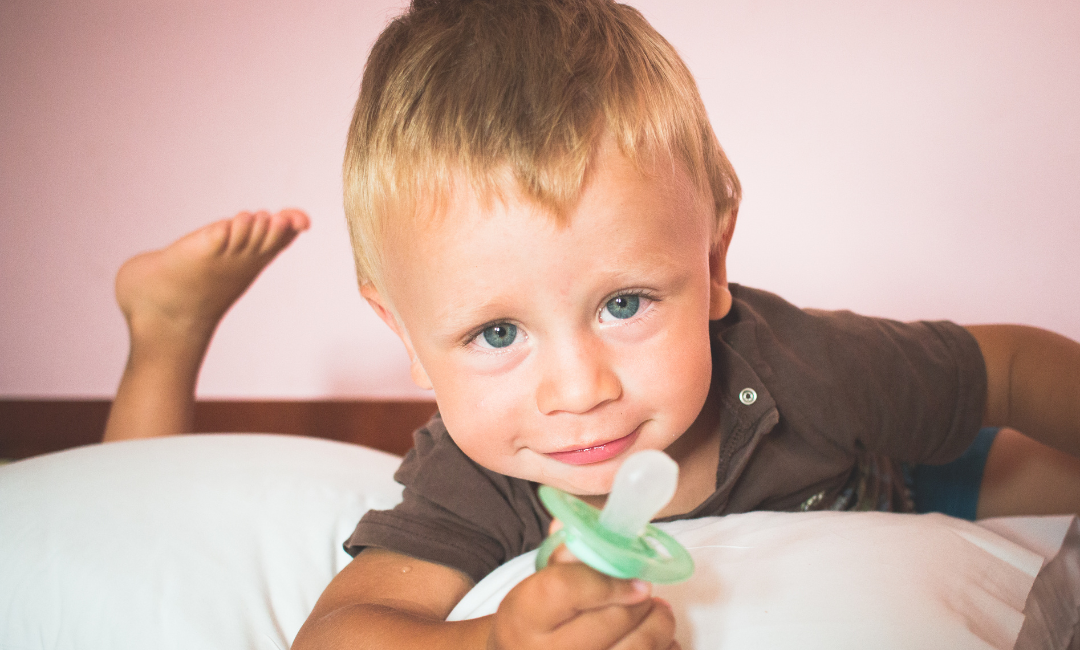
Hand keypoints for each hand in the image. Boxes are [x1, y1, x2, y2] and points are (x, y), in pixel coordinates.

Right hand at [487, 560, 677, 649]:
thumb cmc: (536, 619)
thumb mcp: (537, 585)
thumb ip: (564, 556)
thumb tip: (578, 525)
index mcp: (524, 616)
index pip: (568, 588)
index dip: (609, 579)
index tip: (633, 577)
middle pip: (612, 619)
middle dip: (641, 600)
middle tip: (645, 591)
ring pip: (637, 648)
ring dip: (658, 625)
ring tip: (657, 613)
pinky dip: (663, 649)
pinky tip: (656, 642)